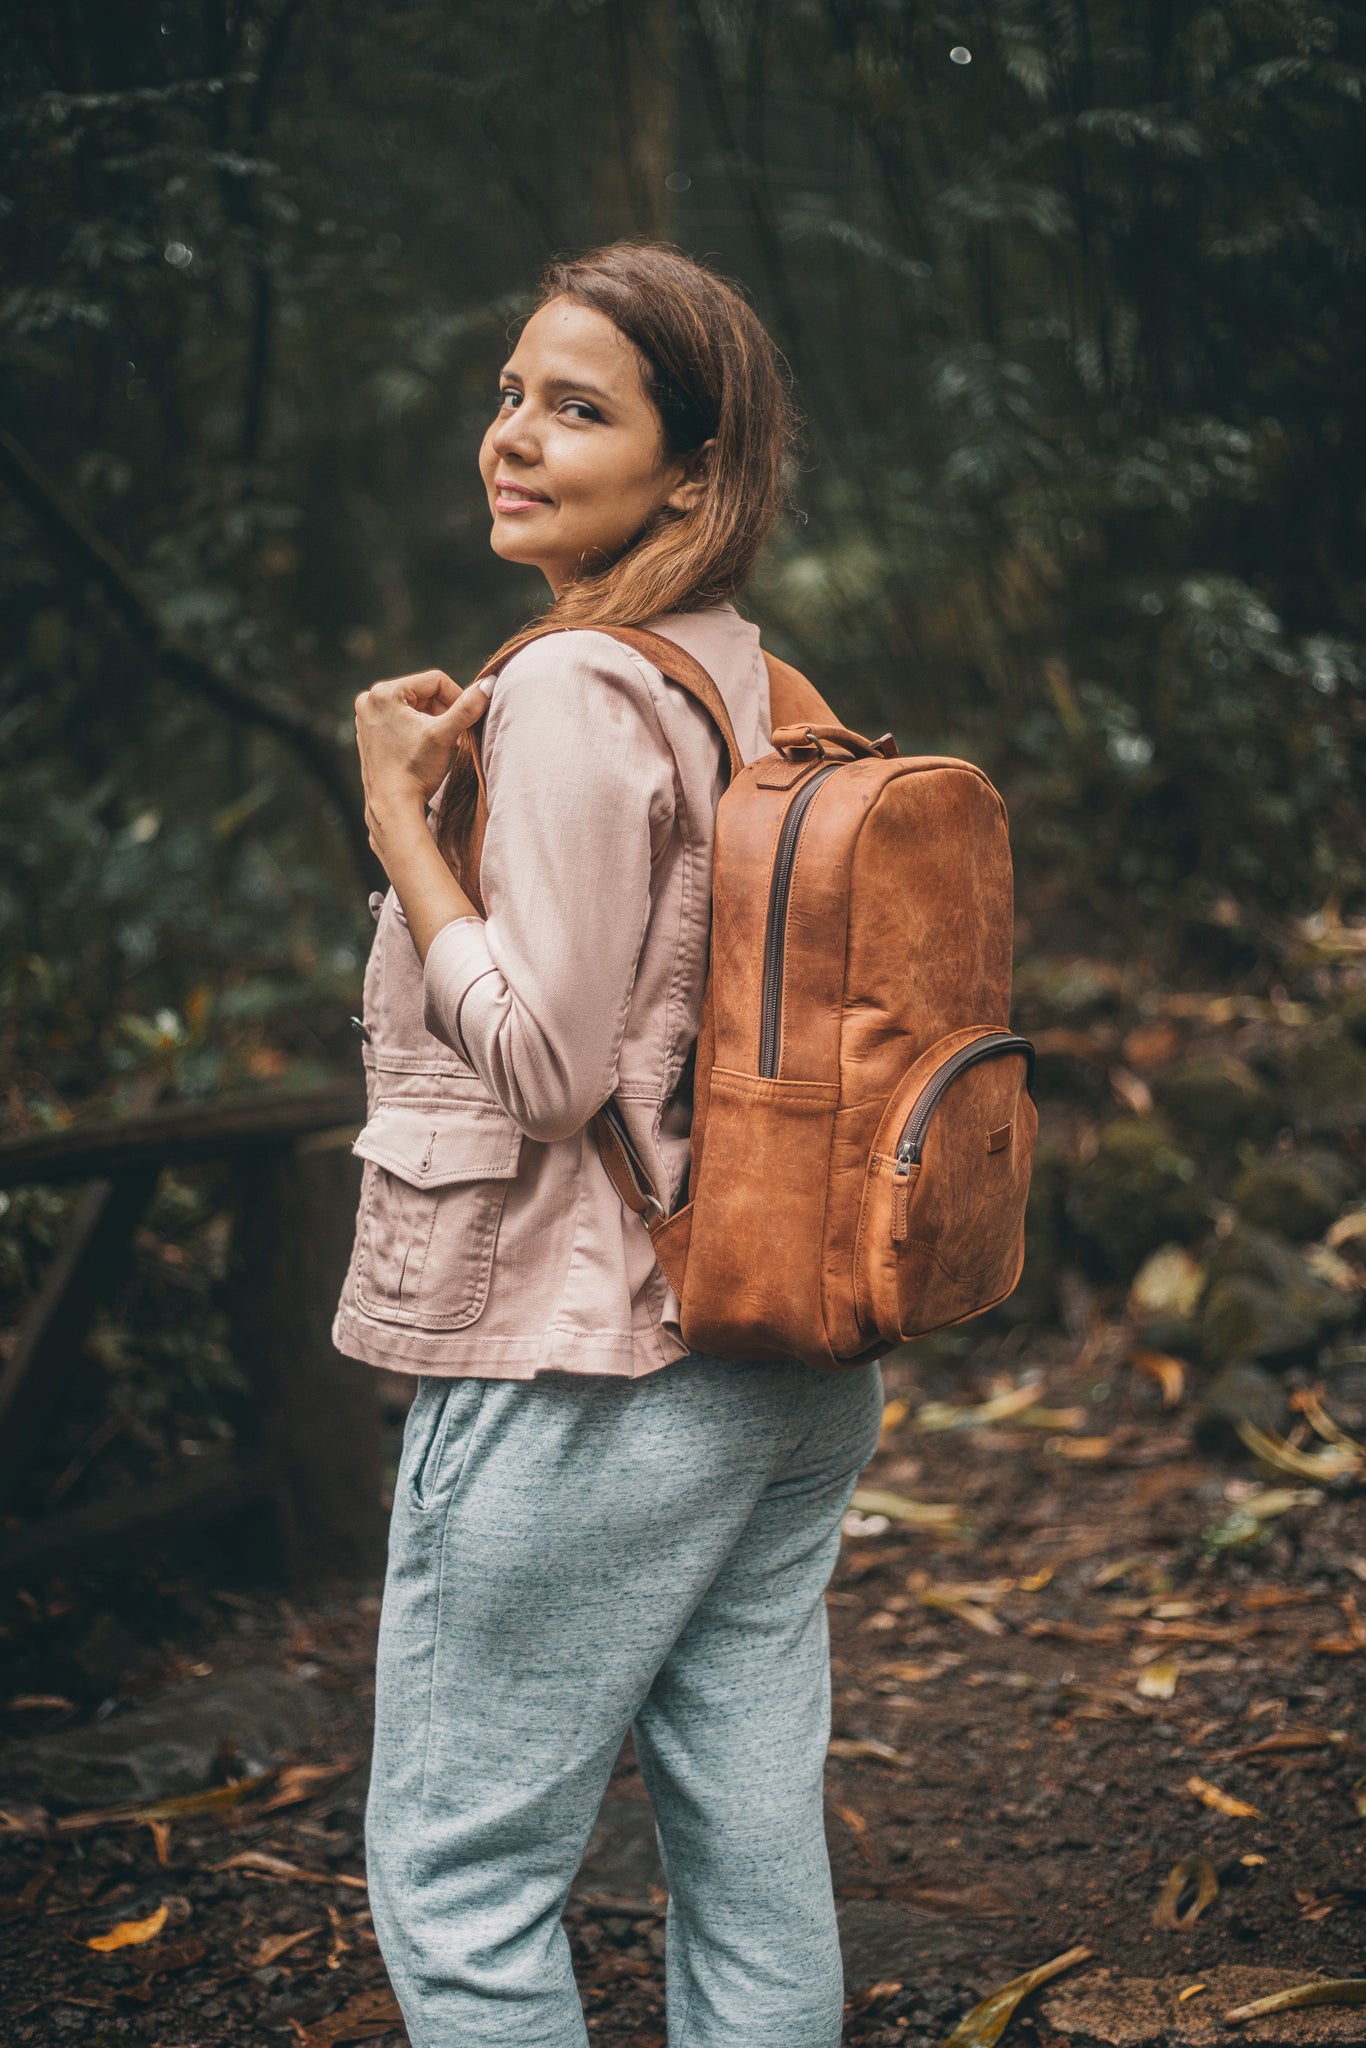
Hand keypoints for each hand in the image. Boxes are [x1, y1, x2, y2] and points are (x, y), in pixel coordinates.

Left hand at [353, 669, 490, 838]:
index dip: (457, 699)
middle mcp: (370, 700)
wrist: (393, 806)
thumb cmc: (414, 771)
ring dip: (434, 722)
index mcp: (384, 693)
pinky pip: (402, 719)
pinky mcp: (370, 732)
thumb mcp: (445, 734)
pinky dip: (419, 730)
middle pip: (424, 693)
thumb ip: (467, 707)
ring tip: (443, 744)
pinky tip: (426, 749)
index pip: (435, 681)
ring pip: (415, 707)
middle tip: (455, 736)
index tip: (466, 722)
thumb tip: (488, 684)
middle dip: (444, 713)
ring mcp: (367, 717)